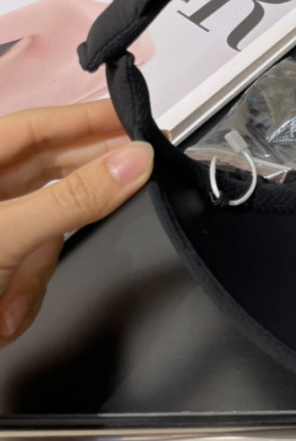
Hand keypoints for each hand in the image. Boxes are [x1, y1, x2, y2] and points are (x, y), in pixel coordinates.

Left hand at [0, 91, 150, 344]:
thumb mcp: (8, 235)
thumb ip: (73, 199)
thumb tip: (131, 162)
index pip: (40, 125)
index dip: (89, 120)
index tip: (137, 120)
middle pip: (50, 179)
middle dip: (73, 210)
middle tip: (135, 186)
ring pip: (43, 237)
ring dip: (31, 278)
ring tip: (5, 307)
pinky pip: (28, 273)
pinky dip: (18, 299)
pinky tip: (0, 320)